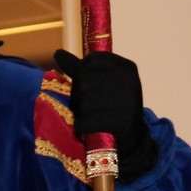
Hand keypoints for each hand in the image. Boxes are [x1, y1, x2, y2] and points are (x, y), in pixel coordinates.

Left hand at [51, 49, 158, 182]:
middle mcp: (128, 80)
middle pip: (83, 83)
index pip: (90, 62)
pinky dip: (82, 127)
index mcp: (125, 67)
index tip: (87, 86)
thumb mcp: (103, 83)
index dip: (81, 75)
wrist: (133, 137)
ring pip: (83, 103)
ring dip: (80, 114)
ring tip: (89, 117)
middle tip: (86, 107)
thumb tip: (57, 53)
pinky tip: (87, 128)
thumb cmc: (113, 106)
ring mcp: (126, 101)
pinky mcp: (121, 122)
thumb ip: (80, 69)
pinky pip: (86, 122)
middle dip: (78, 97)